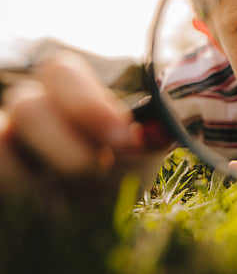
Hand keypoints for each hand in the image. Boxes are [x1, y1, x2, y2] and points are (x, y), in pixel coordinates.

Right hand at [0, 52, 157, 193]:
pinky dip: (23, 188)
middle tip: (100, 169)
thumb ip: (153, 137)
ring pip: (2, 133)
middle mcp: (34, 113)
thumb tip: (163, 129)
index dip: (86, 103)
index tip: (122, 138)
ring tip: (80, 191)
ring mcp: (11, 142)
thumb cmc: (117, 179)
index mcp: (71, 98)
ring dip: (47, 168)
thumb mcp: (141, 156)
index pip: (60, 72)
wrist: (94, 222)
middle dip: (68, 143)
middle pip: (27, 103)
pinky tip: (51, 203)